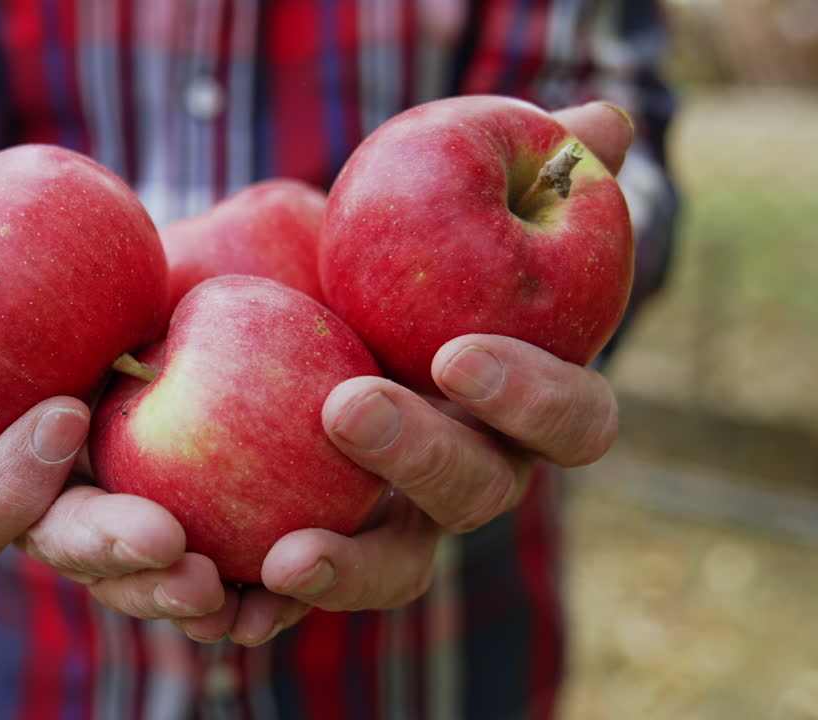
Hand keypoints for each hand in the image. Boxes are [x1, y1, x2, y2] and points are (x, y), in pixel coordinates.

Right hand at [0, 204, 229, 625]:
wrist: (92, 309)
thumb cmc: (6, 288)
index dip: (9, 477)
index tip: (67, 411)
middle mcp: (43, 517)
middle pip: (67, 555)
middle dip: (110, 551)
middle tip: (163, 536)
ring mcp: (109, 529)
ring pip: (135, 584)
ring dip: (172, 590)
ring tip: (220, 584)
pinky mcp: (176, 524)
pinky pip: (198, 567)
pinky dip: (235, 590)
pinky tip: (274, 588)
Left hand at [196, 100, 634, 646]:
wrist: (296, 317)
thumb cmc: (394, 260)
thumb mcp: (441, 208)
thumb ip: (527, 167)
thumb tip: (600, 124)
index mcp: (518, 408)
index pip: (570, 421)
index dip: (531, 397)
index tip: (456, 351)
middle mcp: (468, 476)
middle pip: (475, 495)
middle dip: (420, 455)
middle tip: (346, 406)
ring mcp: (394, 524)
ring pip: (393, 568)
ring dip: (346, 568)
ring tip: (282, 557)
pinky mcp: (316, 552)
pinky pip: (299, 601)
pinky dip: (260, 613)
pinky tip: (216, 611)